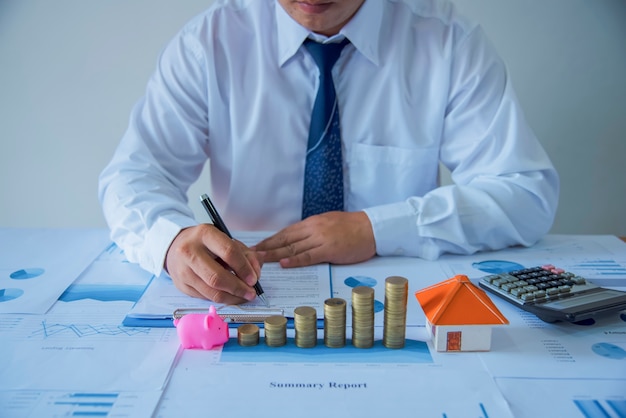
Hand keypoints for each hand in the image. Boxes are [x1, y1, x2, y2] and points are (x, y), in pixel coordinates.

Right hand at [164, 224, 261, 303]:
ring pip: (211, 292)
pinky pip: (205, 297)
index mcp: (205, 234)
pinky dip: (222, 299)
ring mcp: (183, 270)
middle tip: (251, 293)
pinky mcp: (181, 285)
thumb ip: (246, 254)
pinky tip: (230, 296)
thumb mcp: (227, 241)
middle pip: (217, 277)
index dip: (244, 268)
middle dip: (238, 288)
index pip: (229, 252)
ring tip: (244, 296)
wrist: (176, 246)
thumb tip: (256, 272)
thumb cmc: (207, 244)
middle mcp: (190, 251)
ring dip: (232, 298)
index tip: (254, 279)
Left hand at [253, 211, 375, 267]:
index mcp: (312, 223)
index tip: (256, 247)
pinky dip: (295, 260)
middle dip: (266, 248)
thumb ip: (313, 231)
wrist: (372, 228)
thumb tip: (298, 240)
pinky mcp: (330, 250)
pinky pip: (308, 256)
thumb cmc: (353, 227)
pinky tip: (283, 263)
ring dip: (274, 255)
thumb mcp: (329, 223)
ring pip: (292, 248)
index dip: (269, 240)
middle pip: (284, 240)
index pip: (285, 233)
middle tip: (250, 255)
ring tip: (259, 260)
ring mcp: (321, 239)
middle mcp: (313, 229)